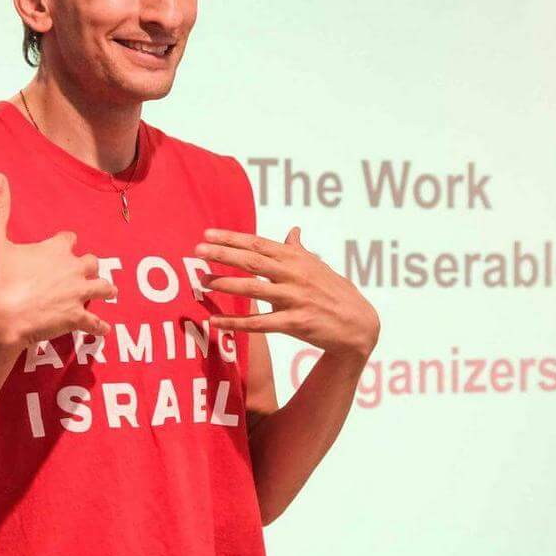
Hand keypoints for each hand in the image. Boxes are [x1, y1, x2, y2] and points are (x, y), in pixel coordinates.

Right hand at [0, 172, 115, 348]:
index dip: (66, 243)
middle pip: (92, 262)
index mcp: (56, 249)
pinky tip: (103, 330)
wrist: (0, 316)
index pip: (70, 239)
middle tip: (85, 272)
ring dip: (105, 289)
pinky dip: (100, 327)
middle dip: (88, 267)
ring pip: (103, 288)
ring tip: (108, 292)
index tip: (64, 246)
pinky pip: (96, 323)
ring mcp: (77, 294)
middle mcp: (73, 268)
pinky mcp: (76, 318)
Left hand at [196, 226, 379, 359]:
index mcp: (296, 259)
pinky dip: (236, 322)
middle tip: (197, 251)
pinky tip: (216, 320)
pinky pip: (261, 323)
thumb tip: (292, 231)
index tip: (207, 234)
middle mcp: (295, 275)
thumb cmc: (336, 293)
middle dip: (223, 255)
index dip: (231, 238)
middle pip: (252, 261)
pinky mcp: (297, 322)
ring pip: (254, 289)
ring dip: (226, 284)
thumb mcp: (319, 267)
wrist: (359, 325)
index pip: (258, 243)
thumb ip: (299, 251)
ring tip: (203, 282)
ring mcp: (296, 298)